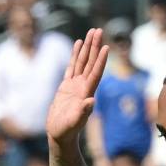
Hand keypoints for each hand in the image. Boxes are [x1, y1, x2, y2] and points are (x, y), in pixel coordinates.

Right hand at [46, 29, 108, 143]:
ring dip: (87, 47)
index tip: (105, 46)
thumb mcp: (74, 122)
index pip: (95, 73)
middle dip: (94, 46)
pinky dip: (75, 55)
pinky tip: (78, 44)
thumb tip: (91, 101)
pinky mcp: (66, 86)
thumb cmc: (67, 131)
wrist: (60, 135)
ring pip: (82, 62)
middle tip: (98, 30)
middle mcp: (83, 87)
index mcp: (86, 93)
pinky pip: (72, 67)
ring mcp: (75, 85)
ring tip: (91, 32)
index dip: (100, 60)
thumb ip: (83, 112)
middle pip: (90, 62)